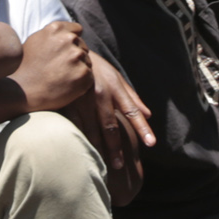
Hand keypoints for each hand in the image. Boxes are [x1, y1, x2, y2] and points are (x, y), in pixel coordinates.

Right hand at [8, 18, 93, 115]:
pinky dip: (81, 83)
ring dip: (78, 70)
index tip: (63, 53)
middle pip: (82, 47)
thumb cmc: (25, 68)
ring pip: (87, 62)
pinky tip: (65, 87)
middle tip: (59, 70)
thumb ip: (53, 34)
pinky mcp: (83, 73)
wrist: (22, 93)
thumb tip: (72, 32)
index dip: (71, 42)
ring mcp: (77, 56)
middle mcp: (68, 39)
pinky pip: (89, 77)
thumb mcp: (34, 42)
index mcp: (56, 29)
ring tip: (60, 79)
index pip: (77, 30)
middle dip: (75, 57)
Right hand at [83, 52, 151, 204]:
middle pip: (110, 125)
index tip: (151, 143)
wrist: (68, 53)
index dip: (142, 128)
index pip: (132, 111)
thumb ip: (132, 97)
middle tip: (120, 165)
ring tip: (103, 166)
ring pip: (92, 128)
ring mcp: (83, 99)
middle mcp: (101, 94)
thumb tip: (149, 114)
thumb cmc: (97, 67)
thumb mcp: (116, 77)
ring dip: (98, 148)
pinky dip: (80, 139)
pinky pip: (74, 125)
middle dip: (116, 146)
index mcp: (116, 88)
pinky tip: (83, 151)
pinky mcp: (67, 102)